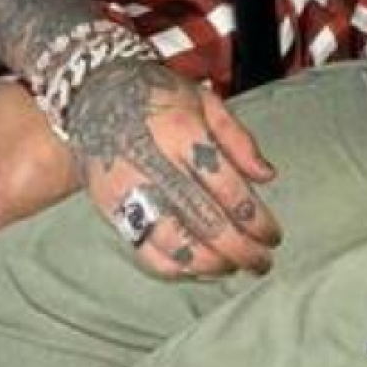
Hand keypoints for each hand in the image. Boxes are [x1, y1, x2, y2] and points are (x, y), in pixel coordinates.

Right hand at [67, 60, 280, 277]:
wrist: (93, 98)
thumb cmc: (158, 97)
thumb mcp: (205, 100)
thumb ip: (238, 138)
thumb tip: (268, 176)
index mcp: (183, 132)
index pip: (226, 185)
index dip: (254, 218)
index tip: (273, 235)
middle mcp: (155, 165)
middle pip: (204, 221)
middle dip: (240, 249)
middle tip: (263, 262)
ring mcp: (130, 192)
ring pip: (175, 244)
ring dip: (211, 265)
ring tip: (235, 267)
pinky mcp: (111, 211)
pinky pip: (144, 251)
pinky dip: (176, 269)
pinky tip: (199, 269)